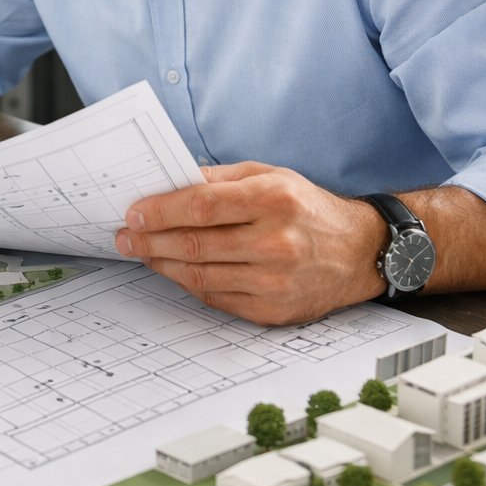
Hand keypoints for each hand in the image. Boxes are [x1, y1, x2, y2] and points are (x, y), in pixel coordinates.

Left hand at [113, 161, 386, 324]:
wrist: (360, 250)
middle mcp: (276, 242)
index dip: (160, 212)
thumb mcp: (269, 175)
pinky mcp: (274, 310)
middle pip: (194, 245)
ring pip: (200, 276)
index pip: (201, 206)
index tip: (133, 214)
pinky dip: (189, 284)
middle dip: (150, 241)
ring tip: (142, 254)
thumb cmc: (308, 207)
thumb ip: (218, 178)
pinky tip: (173, 271)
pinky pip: (216, 298)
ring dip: (162, 265)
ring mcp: (276, 281)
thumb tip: (168, 182)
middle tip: (125, 238)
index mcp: (274, 200)